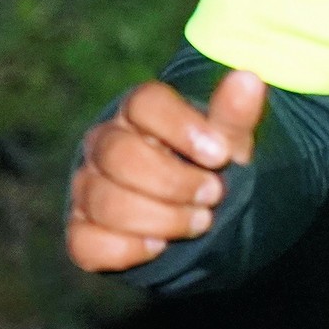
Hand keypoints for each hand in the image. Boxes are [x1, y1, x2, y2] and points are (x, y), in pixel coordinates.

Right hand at [64, 70, 267, 273]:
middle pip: (120, 155)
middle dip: (174, 182)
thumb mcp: (227, 141)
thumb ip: (235, 114)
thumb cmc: (208, 164)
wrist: (193, 211)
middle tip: (214, 194)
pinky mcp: (81, 230)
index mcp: (138, 112)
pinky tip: (159, 245)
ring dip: (162, 218)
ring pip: (106, 202)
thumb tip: (248, 78)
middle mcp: (104, 145)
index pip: (144, 103)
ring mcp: (87, 187)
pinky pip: (86, 242)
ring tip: (200, 221)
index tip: (220, 154)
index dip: (183, 128)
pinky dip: (127, 249)